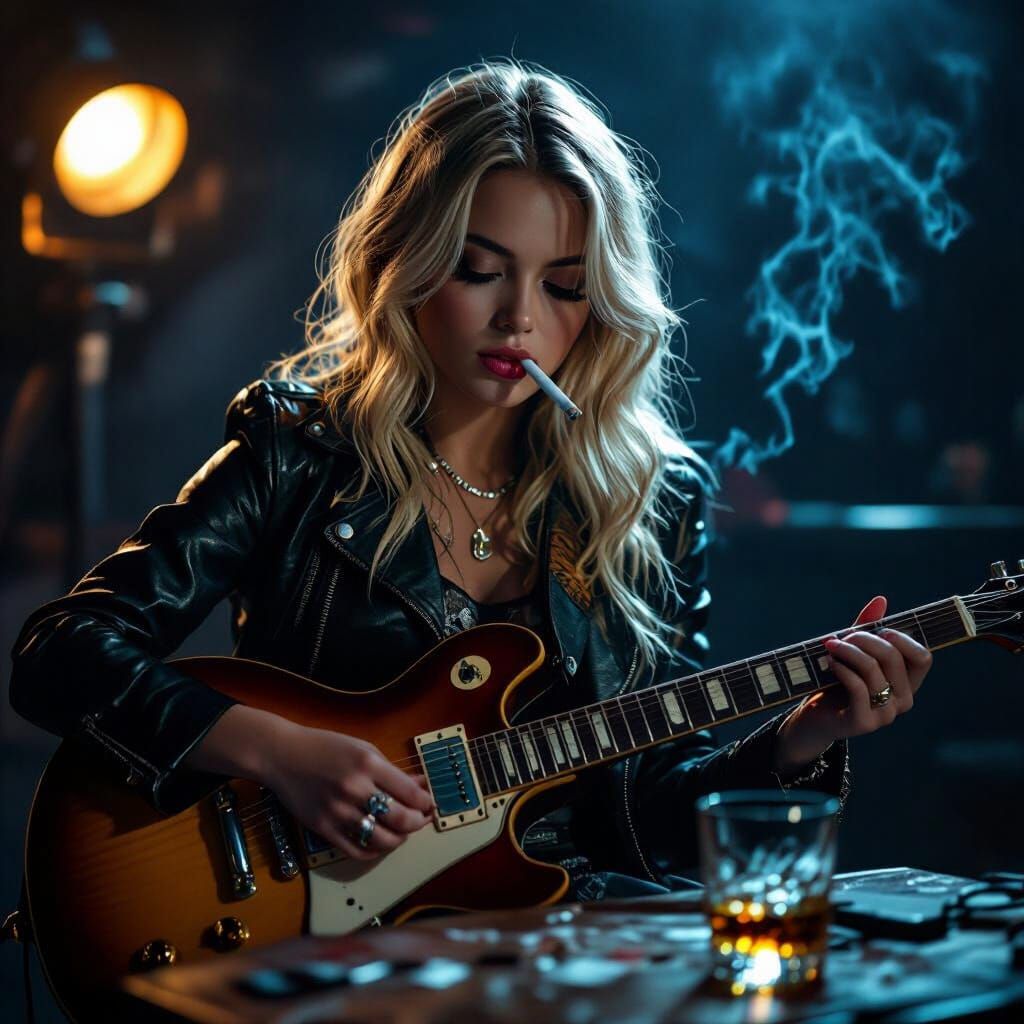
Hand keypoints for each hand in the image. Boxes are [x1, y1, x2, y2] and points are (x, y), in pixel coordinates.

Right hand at [261, 722, 434, 860]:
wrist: (282, 756)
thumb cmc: (325, 747)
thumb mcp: (363, 749)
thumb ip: (392, 771)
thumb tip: (420, 785)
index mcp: (368, 764)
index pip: (409, 793)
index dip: (426, 802)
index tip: (429, 804)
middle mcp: (355, 789)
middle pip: (400, 819)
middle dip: (417, 823)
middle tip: (420, 820)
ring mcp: (338, 811)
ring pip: (382, 839)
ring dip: (399, 840)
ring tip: (402, 833)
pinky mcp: (323, 829)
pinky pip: (357, 850)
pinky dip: (375, 850)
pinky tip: (380, 842)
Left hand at [774, 595, 933, 773]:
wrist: (815, 717)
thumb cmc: (838, 682)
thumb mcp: (854, 653)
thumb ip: (868, 629)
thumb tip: (881, 600)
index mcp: (907, 683)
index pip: (923, 657)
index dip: (903, 638)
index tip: (879, 630)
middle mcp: (903, 700)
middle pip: (893, 657)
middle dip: (864, 638)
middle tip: (842, 636)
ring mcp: (886, 715)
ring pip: (873, 670)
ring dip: (848, 651)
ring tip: (830, 646)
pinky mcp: (864, 722)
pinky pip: (858, 687)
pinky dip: (842, 668)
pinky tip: (830, 662)